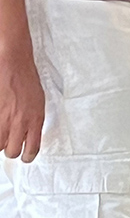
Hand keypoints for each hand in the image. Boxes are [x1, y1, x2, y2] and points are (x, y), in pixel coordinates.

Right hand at [0, 46, 44, 161]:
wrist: (14, 61)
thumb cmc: (26, 79)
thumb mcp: (38, 101)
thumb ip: (33, 122)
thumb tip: (28, 137)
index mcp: (35, 118)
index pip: (32, 150)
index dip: (27, 155)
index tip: (24, 154)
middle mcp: (20, 121)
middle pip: (11, 151)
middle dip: (9, 147)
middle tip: (8, 139)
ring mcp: (4, 118)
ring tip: (2, 129)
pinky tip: (0, 119)